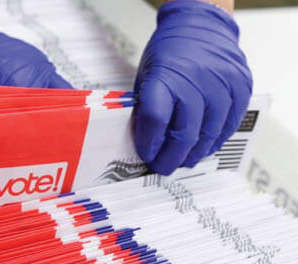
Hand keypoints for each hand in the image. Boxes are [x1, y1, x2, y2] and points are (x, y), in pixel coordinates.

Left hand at [134, 0, 251, 174]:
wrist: (202, 26)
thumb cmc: (170, 52)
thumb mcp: (147, 75)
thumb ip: (147, 107)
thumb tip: (147, 142)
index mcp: (165, 76)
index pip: (155, 120)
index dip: (150, 144)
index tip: (146, 155)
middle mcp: (196, 81)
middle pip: (184, 135)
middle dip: (171, 158)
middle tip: (164, 167)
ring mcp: (222, 85)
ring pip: (209, 136)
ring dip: (194, 154)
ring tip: (184, 160)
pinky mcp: (241, 89)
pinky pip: (229, 126)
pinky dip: (214, 141)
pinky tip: (203, 146)